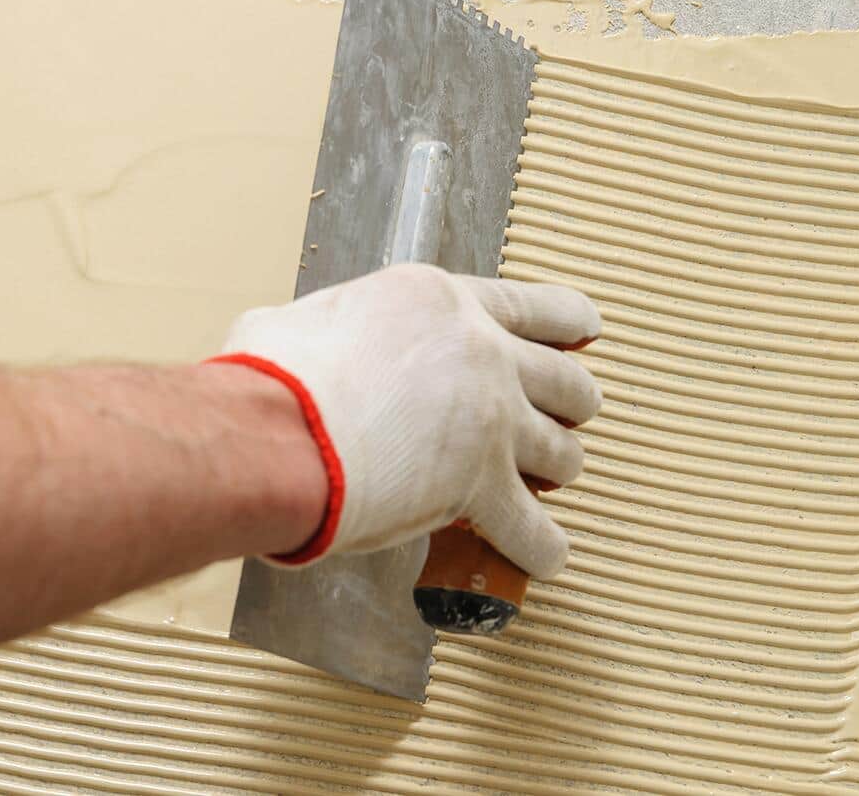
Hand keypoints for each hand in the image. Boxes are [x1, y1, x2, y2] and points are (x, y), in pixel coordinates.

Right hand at [214, 264, 600, 576]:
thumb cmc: (272, 376)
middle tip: (556, 421)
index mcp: (441, 304)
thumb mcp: (306, 318)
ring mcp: (492, 421)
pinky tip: (541, 555)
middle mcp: (482, 354)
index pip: (535, 308)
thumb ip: (331, 329)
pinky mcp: (483, 487)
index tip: (586, 334)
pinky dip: (542, 548)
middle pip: (567, 383)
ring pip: (564, 453)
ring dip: (556, 471)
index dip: (570, 324)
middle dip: (569, 407)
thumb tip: (293, 342)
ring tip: (543, 485)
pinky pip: (536, 531)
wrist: (275, 431)